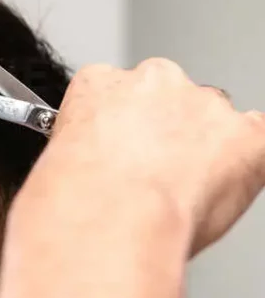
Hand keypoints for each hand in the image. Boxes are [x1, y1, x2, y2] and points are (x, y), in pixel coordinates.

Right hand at [24, 58, 264, 255]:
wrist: (108, 216)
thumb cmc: (75, 198)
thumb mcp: (54, 160)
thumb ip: (86, 147)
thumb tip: (95, 170)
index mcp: (100, 82)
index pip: (115, 92)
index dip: (118, 127)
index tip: (118, 152)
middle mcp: (155, 81)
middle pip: (169, 97)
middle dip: (165, 131)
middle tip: (150, 175)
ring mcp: (205, 105)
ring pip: (213, 120)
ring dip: (203, 150)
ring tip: (178, 196)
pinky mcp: (248, 137)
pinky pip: (259, 141)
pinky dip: (247, 164)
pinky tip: (224, 185)